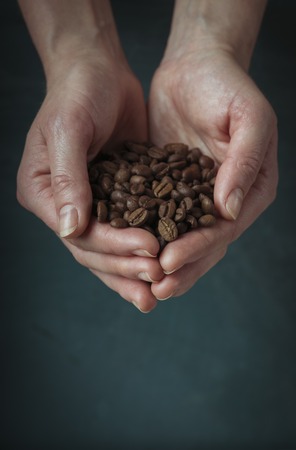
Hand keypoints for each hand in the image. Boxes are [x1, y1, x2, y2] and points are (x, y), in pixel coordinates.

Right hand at [17, 55, 162, 311]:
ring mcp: (90, 205)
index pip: (78, 234)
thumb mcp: (68, 130)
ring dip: (134, 270)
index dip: (113, 246)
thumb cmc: (77, 92)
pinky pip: (129, 229)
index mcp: (42, 193)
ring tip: (160, 289)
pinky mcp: (115, 197)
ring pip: (111, 249)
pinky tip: (164, 264)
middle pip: (94, 250)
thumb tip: (68, 228)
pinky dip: (144, 248)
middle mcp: (63, 206)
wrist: (98, 70)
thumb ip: (68, 179)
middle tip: (159, 277)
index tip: (149, 249)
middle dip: (126, 266)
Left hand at [148, 49, 277, 299]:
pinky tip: (127, 250)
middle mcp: (226, 199)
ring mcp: (197, 196)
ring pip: (181, 238)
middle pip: (204, 244)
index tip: (170, 262)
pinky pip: (158, 217)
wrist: (196, 64)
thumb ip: (243, 163)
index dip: (198, 249)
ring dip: (162, 262)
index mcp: (251, 188)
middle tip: (154, 288)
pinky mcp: (170, 188)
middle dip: (181, 268)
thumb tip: (229, 210)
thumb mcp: (248, 118)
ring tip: (141, 283)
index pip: (225, 230)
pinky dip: (145, 236)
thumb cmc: (228, 85)